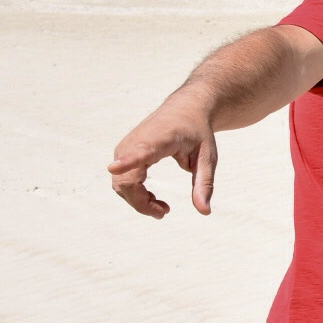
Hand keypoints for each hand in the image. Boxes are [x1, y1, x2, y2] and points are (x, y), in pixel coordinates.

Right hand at [108, 100, 217, 217]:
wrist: (183, 110)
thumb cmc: (197, 133)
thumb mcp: (207, 157)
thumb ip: (205, 183)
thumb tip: (205, 212)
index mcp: (160, 139)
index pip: (140, 151)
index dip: (127, 161)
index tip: (115, 167)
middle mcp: (136, 142)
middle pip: (127, 180)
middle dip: (142, 203)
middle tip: (165, 212)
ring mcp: (125, 148)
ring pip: (121, 184)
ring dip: (138, 201)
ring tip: (163, 207)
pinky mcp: (122, 153)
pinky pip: (121, 180)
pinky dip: (135, 193)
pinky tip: (152, 198)